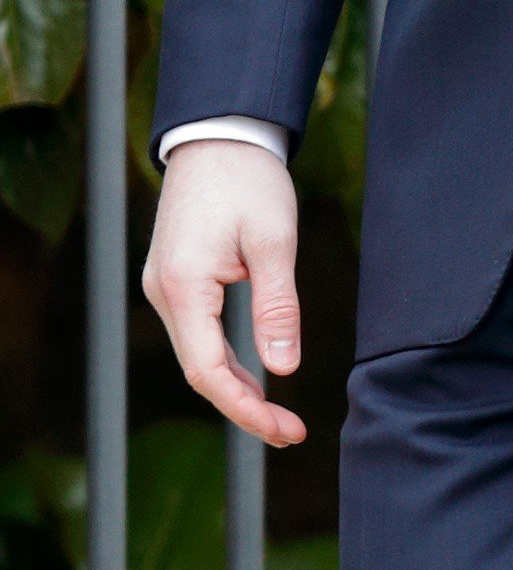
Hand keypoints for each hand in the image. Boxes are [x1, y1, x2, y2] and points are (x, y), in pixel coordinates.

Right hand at [141, 139, 307, 448]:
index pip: (208, 372)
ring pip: (198, 356)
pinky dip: (227, 362)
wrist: (219, 136)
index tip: (287, 431)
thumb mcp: (275, 241)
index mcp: (184, 287)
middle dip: (245, 408)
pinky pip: (198, 335)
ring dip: (236, 388)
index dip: (246, 410)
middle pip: (200, 372)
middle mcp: (164, 293)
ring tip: (279, 416)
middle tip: (292, 433)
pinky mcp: (176, 281)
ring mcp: (165, 288)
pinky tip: (256, 378)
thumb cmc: (249, 181)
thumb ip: (277, 306)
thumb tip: (284, 368)